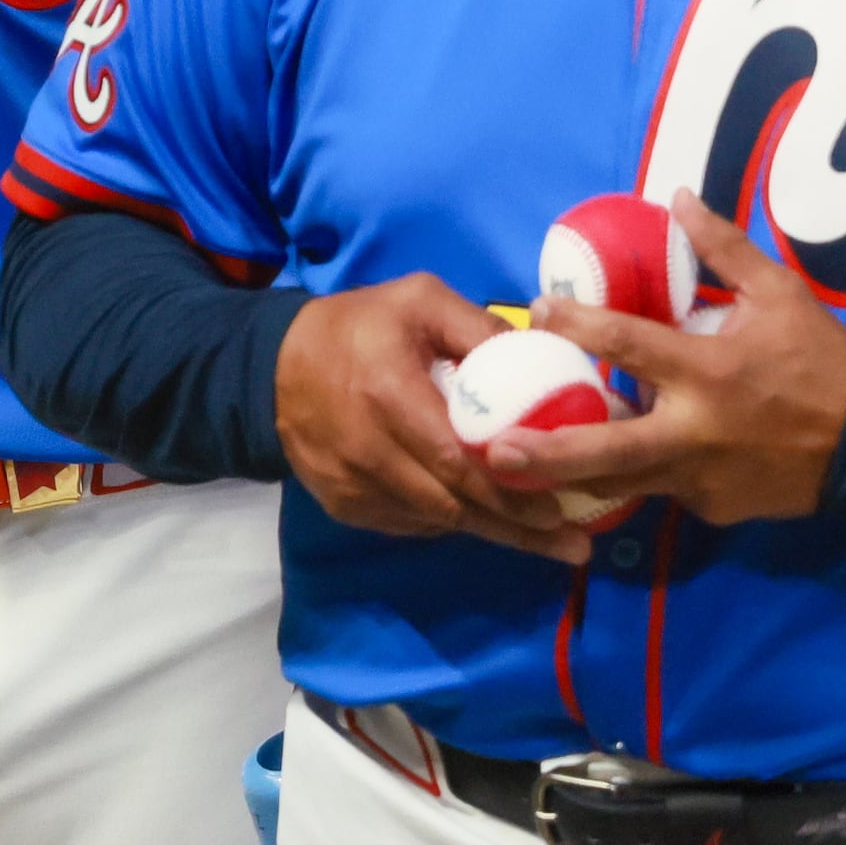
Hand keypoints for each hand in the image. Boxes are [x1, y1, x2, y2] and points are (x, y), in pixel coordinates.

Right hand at [274, 276, 593, 561]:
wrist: (274, 366)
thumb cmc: (357, 326)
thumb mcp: (419, 301)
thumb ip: (478, 327)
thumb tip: (544, 352)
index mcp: (389, 395)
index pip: (457, 460)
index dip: (511, 490)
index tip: (561, 508)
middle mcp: (369, 451)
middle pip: (453, 505)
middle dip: (516, 527)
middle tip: (571, 543)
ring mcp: (353, 486)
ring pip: (435, 521)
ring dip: (490, 530)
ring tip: (545, 541)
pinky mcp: (344, 506)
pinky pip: (409, 522)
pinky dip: (449, 521)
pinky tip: (483, 519)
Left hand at [497, 195, 845, 523]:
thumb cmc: (823, 363)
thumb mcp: (781, 294)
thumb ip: (724, 250)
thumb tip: (677, 196)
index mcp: (709, 371)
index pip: (627, 345)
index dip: (577, 325)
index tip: (536, 309)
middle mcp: (695, 431)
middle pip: (607, 448)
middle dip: (546, 452)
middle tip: (491, 451)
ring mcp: (700, 479)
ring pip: (622, 482)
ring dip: (568, 478)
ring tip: (511, 477)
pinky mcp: (710, 510)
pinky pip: (661, 489)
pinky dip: (633, 478)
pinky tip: (590, 477)